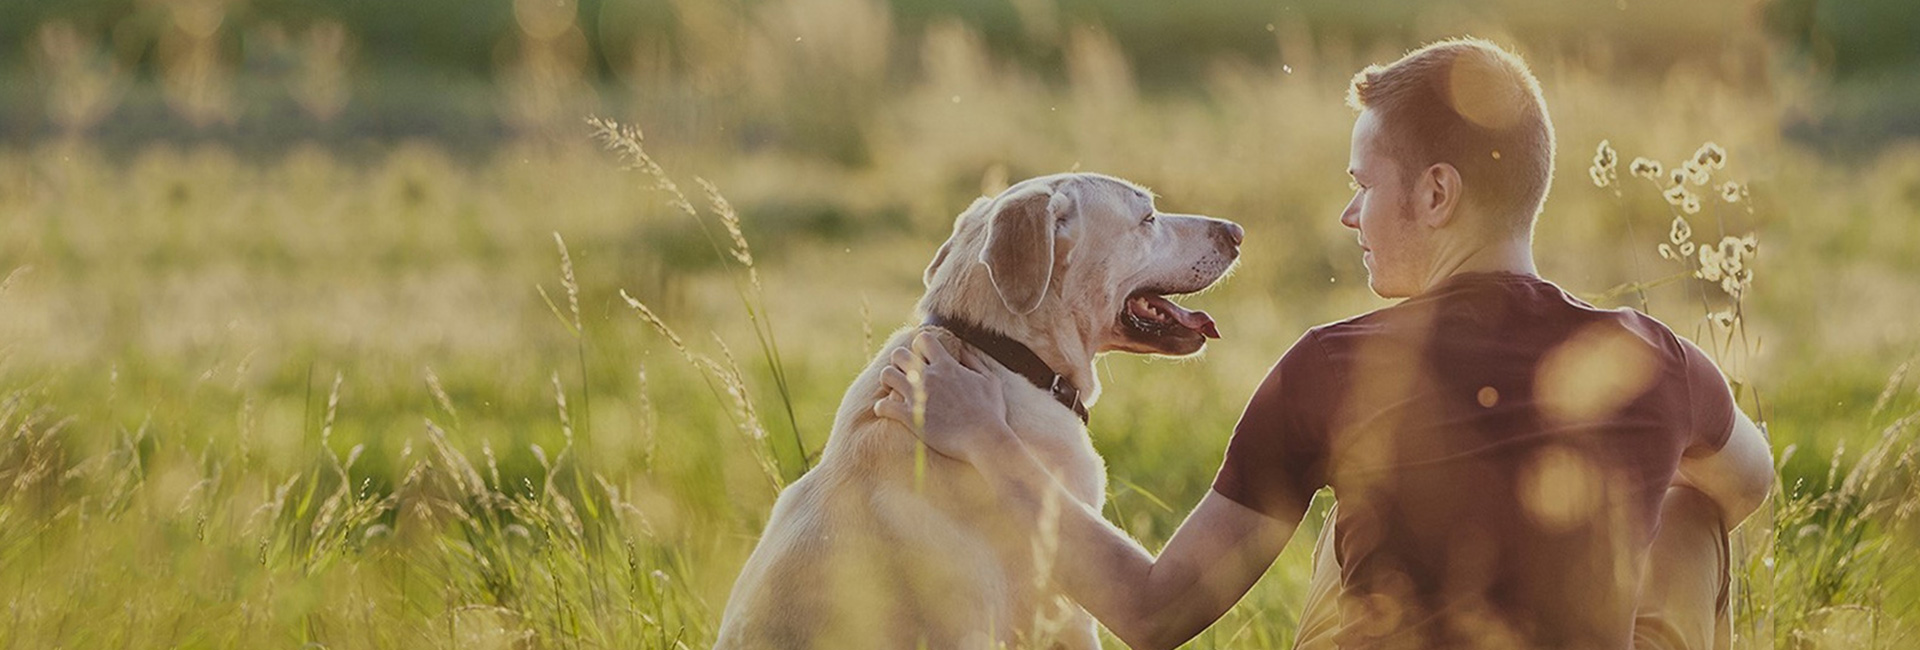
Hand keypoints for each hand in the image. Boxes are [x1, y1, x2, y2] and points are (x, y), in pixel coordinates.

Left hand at [873, 332, 1012, 463]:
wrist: (984, 439)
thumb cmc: (991, 412)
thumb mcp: (990, 380)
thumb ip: (974, 362)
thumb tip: (963, 350)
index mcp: (946, 366)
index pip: (922, 339)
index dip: (920, 346)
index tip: (923, 358)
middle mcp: (928, 377)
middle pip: (898, 354)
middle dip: (899, 361)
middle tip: (905, 374)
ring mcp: (917, 396)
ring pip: (886, 375)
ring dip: (888, 381)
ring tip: (894, 390)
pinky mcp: (910, 417)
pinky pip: (883, 405)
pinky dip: (882, 407)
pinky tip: (889, 411)